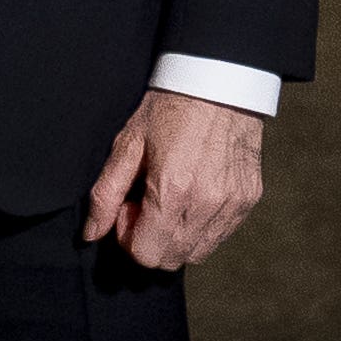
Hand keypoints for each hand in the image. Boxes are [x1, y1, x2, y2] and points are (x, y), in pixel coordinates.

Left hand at [82, 88, 264, 269]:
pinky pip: (220, 235)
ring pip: (198, 252)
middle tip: (146, 200)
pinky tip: (193, 194)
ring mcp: (233, 204)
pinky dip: (201, 226)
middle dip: (151, 238)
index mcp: (173, 190)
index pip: (147, 254)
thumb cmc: (169, 107)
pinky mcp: (249, 199)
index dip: (129, 236)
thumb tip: (92, 234)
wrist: (219, 81)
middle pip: (172, 259)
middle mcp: (207, 203)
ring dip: (177, 236)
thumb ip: (106, 193)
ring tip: (170, 197)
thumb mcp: (128, 143)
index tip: (128, 206)